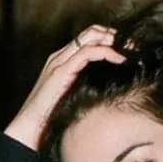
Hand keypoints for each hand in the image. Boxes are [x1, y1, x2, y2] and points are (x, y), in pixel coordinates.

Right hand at [3, 24, 127, 150]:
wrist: (28, 130)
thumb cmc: (49, 120)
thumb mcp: (73, 99)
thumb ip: (86, 88)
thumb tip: (110, 87)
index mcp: (62, 61)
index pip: (89, 38)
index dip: (110, 39)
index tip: (129, 49)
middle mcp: (59, 56)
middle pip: (91, 31)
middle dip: (115, 35)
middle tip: (134, 46)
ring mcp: (59, 61)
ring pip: (91, 36)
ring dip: (114, 40)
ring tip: (131, 50)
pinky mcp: (61, 71)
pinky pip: (88, 52)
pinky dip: (107, 52)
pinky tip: (120, 59)